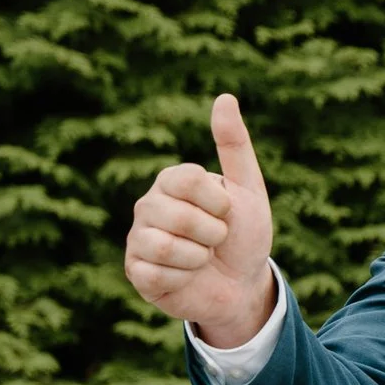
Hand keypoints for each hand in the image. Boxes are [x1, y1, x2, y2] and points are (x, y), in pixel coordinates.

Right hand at [124, 96, 277, 349]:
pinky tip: (187, 278)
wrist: (243, 286)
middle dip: (212, 234)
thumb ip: (234, 145)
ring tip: (203, 259)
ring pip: (164, 246)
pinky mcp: (136, 272)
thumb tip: (225, 97)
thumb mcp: (248, 190)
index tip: (228, 212)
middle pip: (178, 215)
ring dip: (198, 258)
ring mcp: (138, 238)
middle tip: (216, 240)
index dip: (218, 202)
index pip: (188, 179)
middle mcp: (148, 205)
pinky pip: (156, 273)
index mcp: (172, 181)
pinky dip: (184, 279)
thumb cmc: (245, 235)